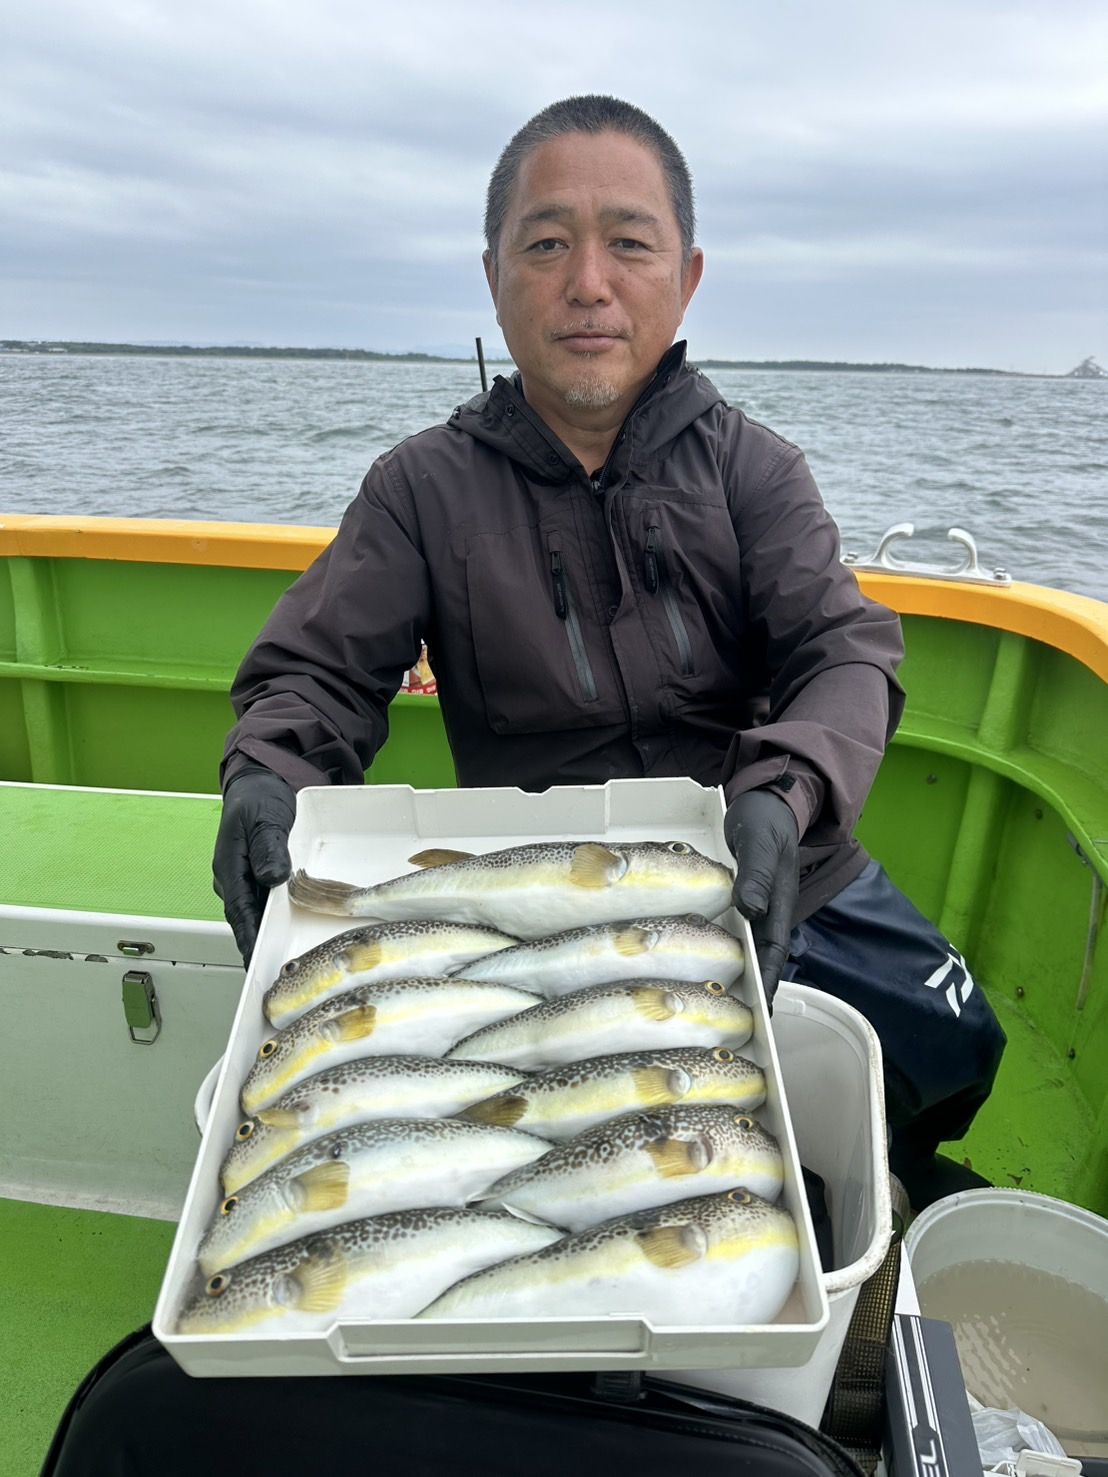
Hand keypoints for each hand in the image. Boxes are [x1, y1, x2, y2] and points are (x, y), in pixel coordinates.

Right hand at [213, 763, 295, 964]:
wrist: (259, 780)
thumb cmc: (259, 796)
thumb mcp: (266, 818)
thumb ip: (268, 848)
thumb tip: (271, 878)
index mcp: (229, 867)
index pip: (239, 912)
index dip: (248, 940)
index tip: (255, 965)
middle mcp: (232, 877)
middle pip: (244, 919)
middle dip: (256, 948)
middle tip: (271, 978)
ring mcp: (243, 878)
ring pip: (254, 913)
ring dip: (264, 936)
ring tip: (278, 965)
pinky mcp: (256, 875)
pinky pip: (263, 903)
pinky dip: (271, 919)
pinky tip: (283, 933)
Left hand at [723, 789, 799, 1008]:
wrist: (765, 802)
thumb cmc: (766, 821)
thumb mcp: (761, 843)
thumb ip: (756, 874)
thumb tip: (750, 909)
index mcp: (777, 904)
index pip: (773, 954)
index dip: (767, 985)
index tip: (761, 1017)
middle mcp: (764, 911)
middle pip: (758, 960)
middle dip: (748, 991)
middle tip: (732, 1025)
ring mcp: (750, 906)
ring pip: (741, 947)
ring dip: (729, 972)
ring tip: (711, 1005)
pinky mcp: (735, 899)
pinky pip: (727, 929)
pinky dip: (715, 947)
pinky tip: (695, 961)